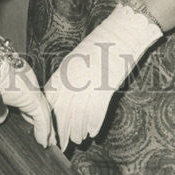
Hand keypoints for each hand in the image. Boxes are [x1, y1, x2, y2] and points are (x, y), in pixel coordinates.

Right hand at [0, 57, 55, 148]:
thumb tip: (0, 119)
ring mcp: (31, 88)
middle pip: (39, 106)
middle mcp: (28, 82)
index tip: (31, 123)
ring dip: (46, 129)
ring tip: (49, 142)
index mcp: (18, 79)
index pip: (29, 99)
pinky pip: (41, 117)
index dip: (31, 114)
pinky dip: (43, 130)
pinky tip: (44, 141)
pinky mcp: (32, 96)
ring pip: (43, 112)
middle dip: (42, 122)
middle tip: (47, 136)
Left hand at [45, 4, 161, 149]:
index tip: (49, 130)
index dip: (51, 116)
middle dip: (61, 130)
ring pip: (78, 113)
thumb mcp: (81, 57)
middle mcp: (75, 75)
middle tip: (61, 145)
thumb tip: (66, 95)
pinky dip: (93, 123)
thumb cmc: (105, 43)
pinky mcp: (106, 84)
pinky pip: (96, 109)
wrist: (125, 30)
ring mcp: (90, 80)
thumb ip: (72, 74)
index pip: (52, 97)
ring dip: (77, 130)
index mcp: (66, 67)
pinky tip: (92, 133)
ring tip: (77, 140)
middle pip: (63, 109)